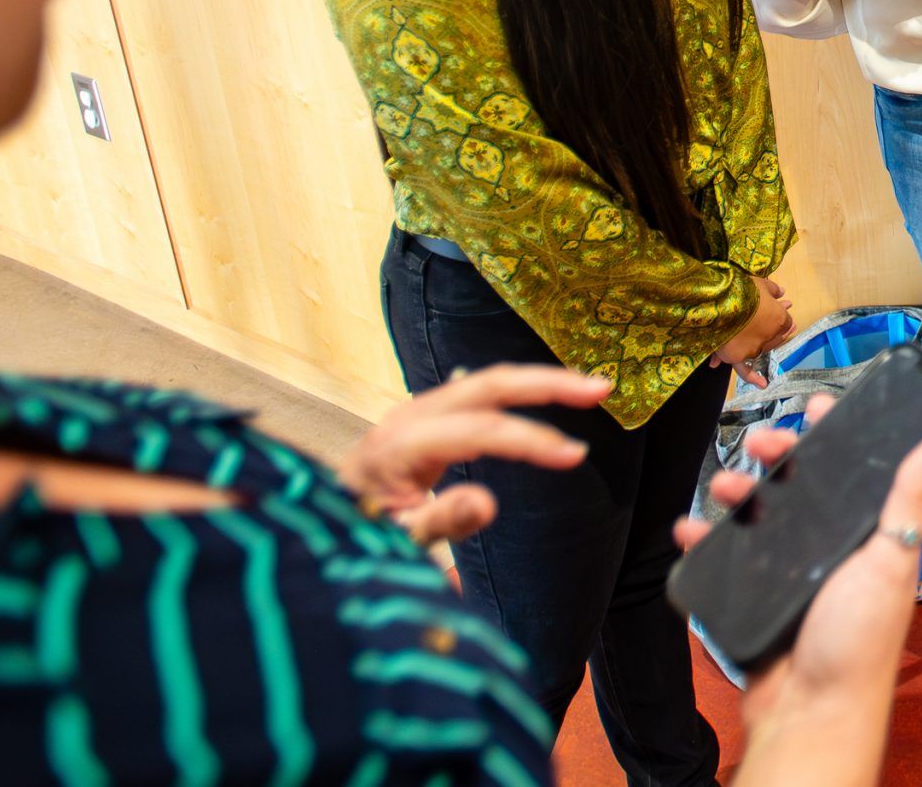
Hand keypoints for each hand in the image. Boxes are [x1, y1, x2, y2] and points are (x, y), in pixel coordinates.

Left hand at [337, 364, 607, 544]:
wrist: (320, 517)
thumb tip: (489, 503)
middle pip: (489, 384)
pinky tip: (551, 394)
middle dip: (547, 383)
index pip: (480, 431)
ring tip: (591, 389)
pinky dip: (520, 391)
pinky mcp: (428, 413)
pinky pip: (480, 392)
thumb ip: (438, 521)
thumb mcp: (393, 541)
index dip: (530, 440)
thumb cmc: (356, 535)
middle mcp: (411, 414)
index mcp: (401, 445)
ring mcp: (419, 408)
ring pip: (488, 380)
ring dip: (540, 381)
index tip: (575, 458)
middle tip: (601, 389)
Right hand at [676, 397, 921, 781]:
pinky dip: (704, 541)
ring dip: (738, 492)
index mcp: (868, 535)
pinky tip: (691, 530)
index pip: (854, 471)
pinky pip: (726, 559)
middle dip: (778, 455)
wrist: (810, 712)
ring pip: (760, 515)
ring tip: (723, 485)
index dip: (837, 435)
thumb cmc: (860, 641)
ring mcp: (791, 572)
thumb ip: (912, 497)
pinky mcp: (755, 596)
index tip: (819, 405)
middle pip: (800, 485)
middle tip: (761, 440)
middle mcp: (831, 548)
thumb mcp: (890, 559)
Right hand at [719, 276, 796, 387]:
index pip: (786, 320)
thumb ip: (772, 289)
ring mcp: (753, 348)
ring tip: (777, 354)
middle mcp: (768, 338)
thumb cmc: (741, 289)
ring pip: (762, 351)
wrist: (717, 302)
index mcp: (778, 319)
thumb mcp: (759, 283)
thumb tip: (781, 291)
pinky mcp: (736, 356)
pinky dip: (752, 376)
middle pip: (776, 335)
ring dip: (765, 350)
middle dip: (779, 327)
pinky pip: (744, 369)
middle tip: (778, 324)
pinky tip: (762, 384)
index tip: (786, 304)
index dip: (785, 311)